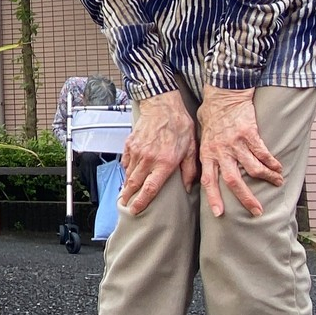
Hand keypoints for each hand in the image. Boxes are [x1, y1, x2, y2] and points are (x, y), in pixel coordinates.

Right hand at [120, 91, 197, 214]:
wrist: (162, 104)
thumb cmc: (179, 125)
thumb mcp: (191, 148)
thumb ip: (190, 170)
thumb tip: (187, 187)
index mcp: (165, 162)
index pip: (150, 188)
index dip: (141, 202)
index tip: (135, 210)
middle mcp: (148, 159)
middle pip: (134, 183)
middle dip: (128, 197)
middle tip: (124, 206)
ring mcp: (137, 151)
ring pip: (129, 173)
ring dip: (127, 185)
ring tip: (125, 193)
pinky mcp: (130, 143)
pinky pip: (126, 161)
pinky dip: (126, 169)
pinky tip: (128, 173)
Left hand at [197, 87, 283, 217]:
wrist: (224, 93)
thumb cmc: (211, 114)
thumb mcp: (200, 136)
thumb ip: (202, 155)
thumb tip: (196, 174)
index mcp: (207, 153)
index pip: (209, 181)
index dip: (214, 198)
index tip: (220, 214)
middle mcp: (221, 151)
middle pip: (234, 181)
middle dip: (246, 199)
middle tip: (257, 211)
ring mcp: (236, 143)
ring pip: (254, 169)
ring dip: (267, 178)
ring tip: (277, 183)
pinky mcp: (250, 134)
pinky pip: (263, 153)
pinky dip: (272, 163)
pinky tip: (278, 168)